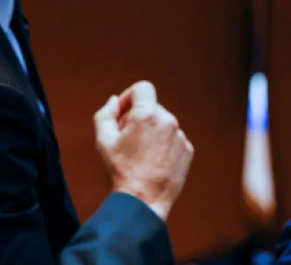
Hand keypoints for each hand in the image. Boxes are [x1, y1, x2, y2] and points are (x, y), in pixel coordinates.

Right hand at [94, 81, 193, 221]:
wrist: (143, 201)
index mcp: (148, 114)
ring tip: (140, 154)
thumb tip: (114, 101)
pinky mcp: (188, 150)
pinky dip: (163, 145)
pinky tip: (153, 162)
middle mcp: (168, 120)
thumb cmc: (121, 170)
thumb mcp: (103, 139)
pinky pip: (173, 139)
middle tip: (126, 139)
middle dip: (138, 117)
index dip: (129, 96)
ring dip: (151, 132)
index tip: (123, 112)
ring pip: (163, 124)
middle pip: (151, 107)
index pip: (142, 88)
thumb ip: (106, 113)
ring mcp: (181, 136)